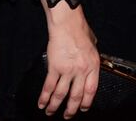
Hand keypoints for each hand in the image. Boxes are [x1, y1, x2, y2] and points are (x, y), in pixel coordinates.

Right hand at [40, 0, 98, 117]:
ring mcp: (68, 70)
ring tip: (51, 112)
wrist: (67, 24)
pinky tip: (41, 103)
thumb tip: (91, 62)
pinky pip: (49, 87)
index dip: (86, 102)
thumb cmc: (80, 30)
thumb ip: (92, 56)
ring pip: (61, 95)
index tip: (83, 108)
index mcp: (93, 65)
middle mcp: (81, 70)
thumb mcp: (94, 44)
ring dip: (55, 106)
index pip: (91, 90)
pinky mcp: (54, 67)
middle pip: (76, 96)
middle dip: (71, 110)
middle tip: (67, 116)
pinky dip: (44, 97)